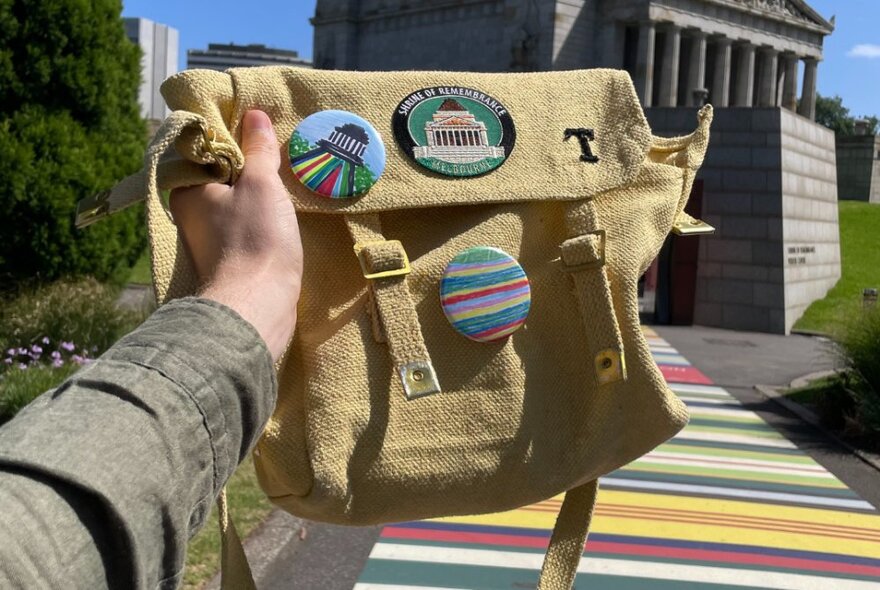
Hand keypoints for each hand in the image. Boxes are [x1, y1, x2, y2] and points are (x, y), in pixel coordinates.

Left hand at [170, 110, 301, 359]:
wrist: (256, 306)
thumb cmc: (255, 239)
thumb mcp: (262, 184)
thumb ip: (259, 149)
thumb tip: (254, 114)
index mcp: (187, 189)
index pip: (204, 151)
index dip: (231, 137)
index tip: (259, 129)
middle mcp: (190, 214)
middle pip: (220, 178)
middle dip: (247, 166)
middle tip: (277, 151)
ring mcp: (208, 240)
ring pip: (232, 204)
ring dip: (255, 193)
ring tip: (283, 178)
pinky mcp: (227, 261)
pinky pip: (242, 227)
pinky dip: (258, 218)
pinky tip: (279, 214)